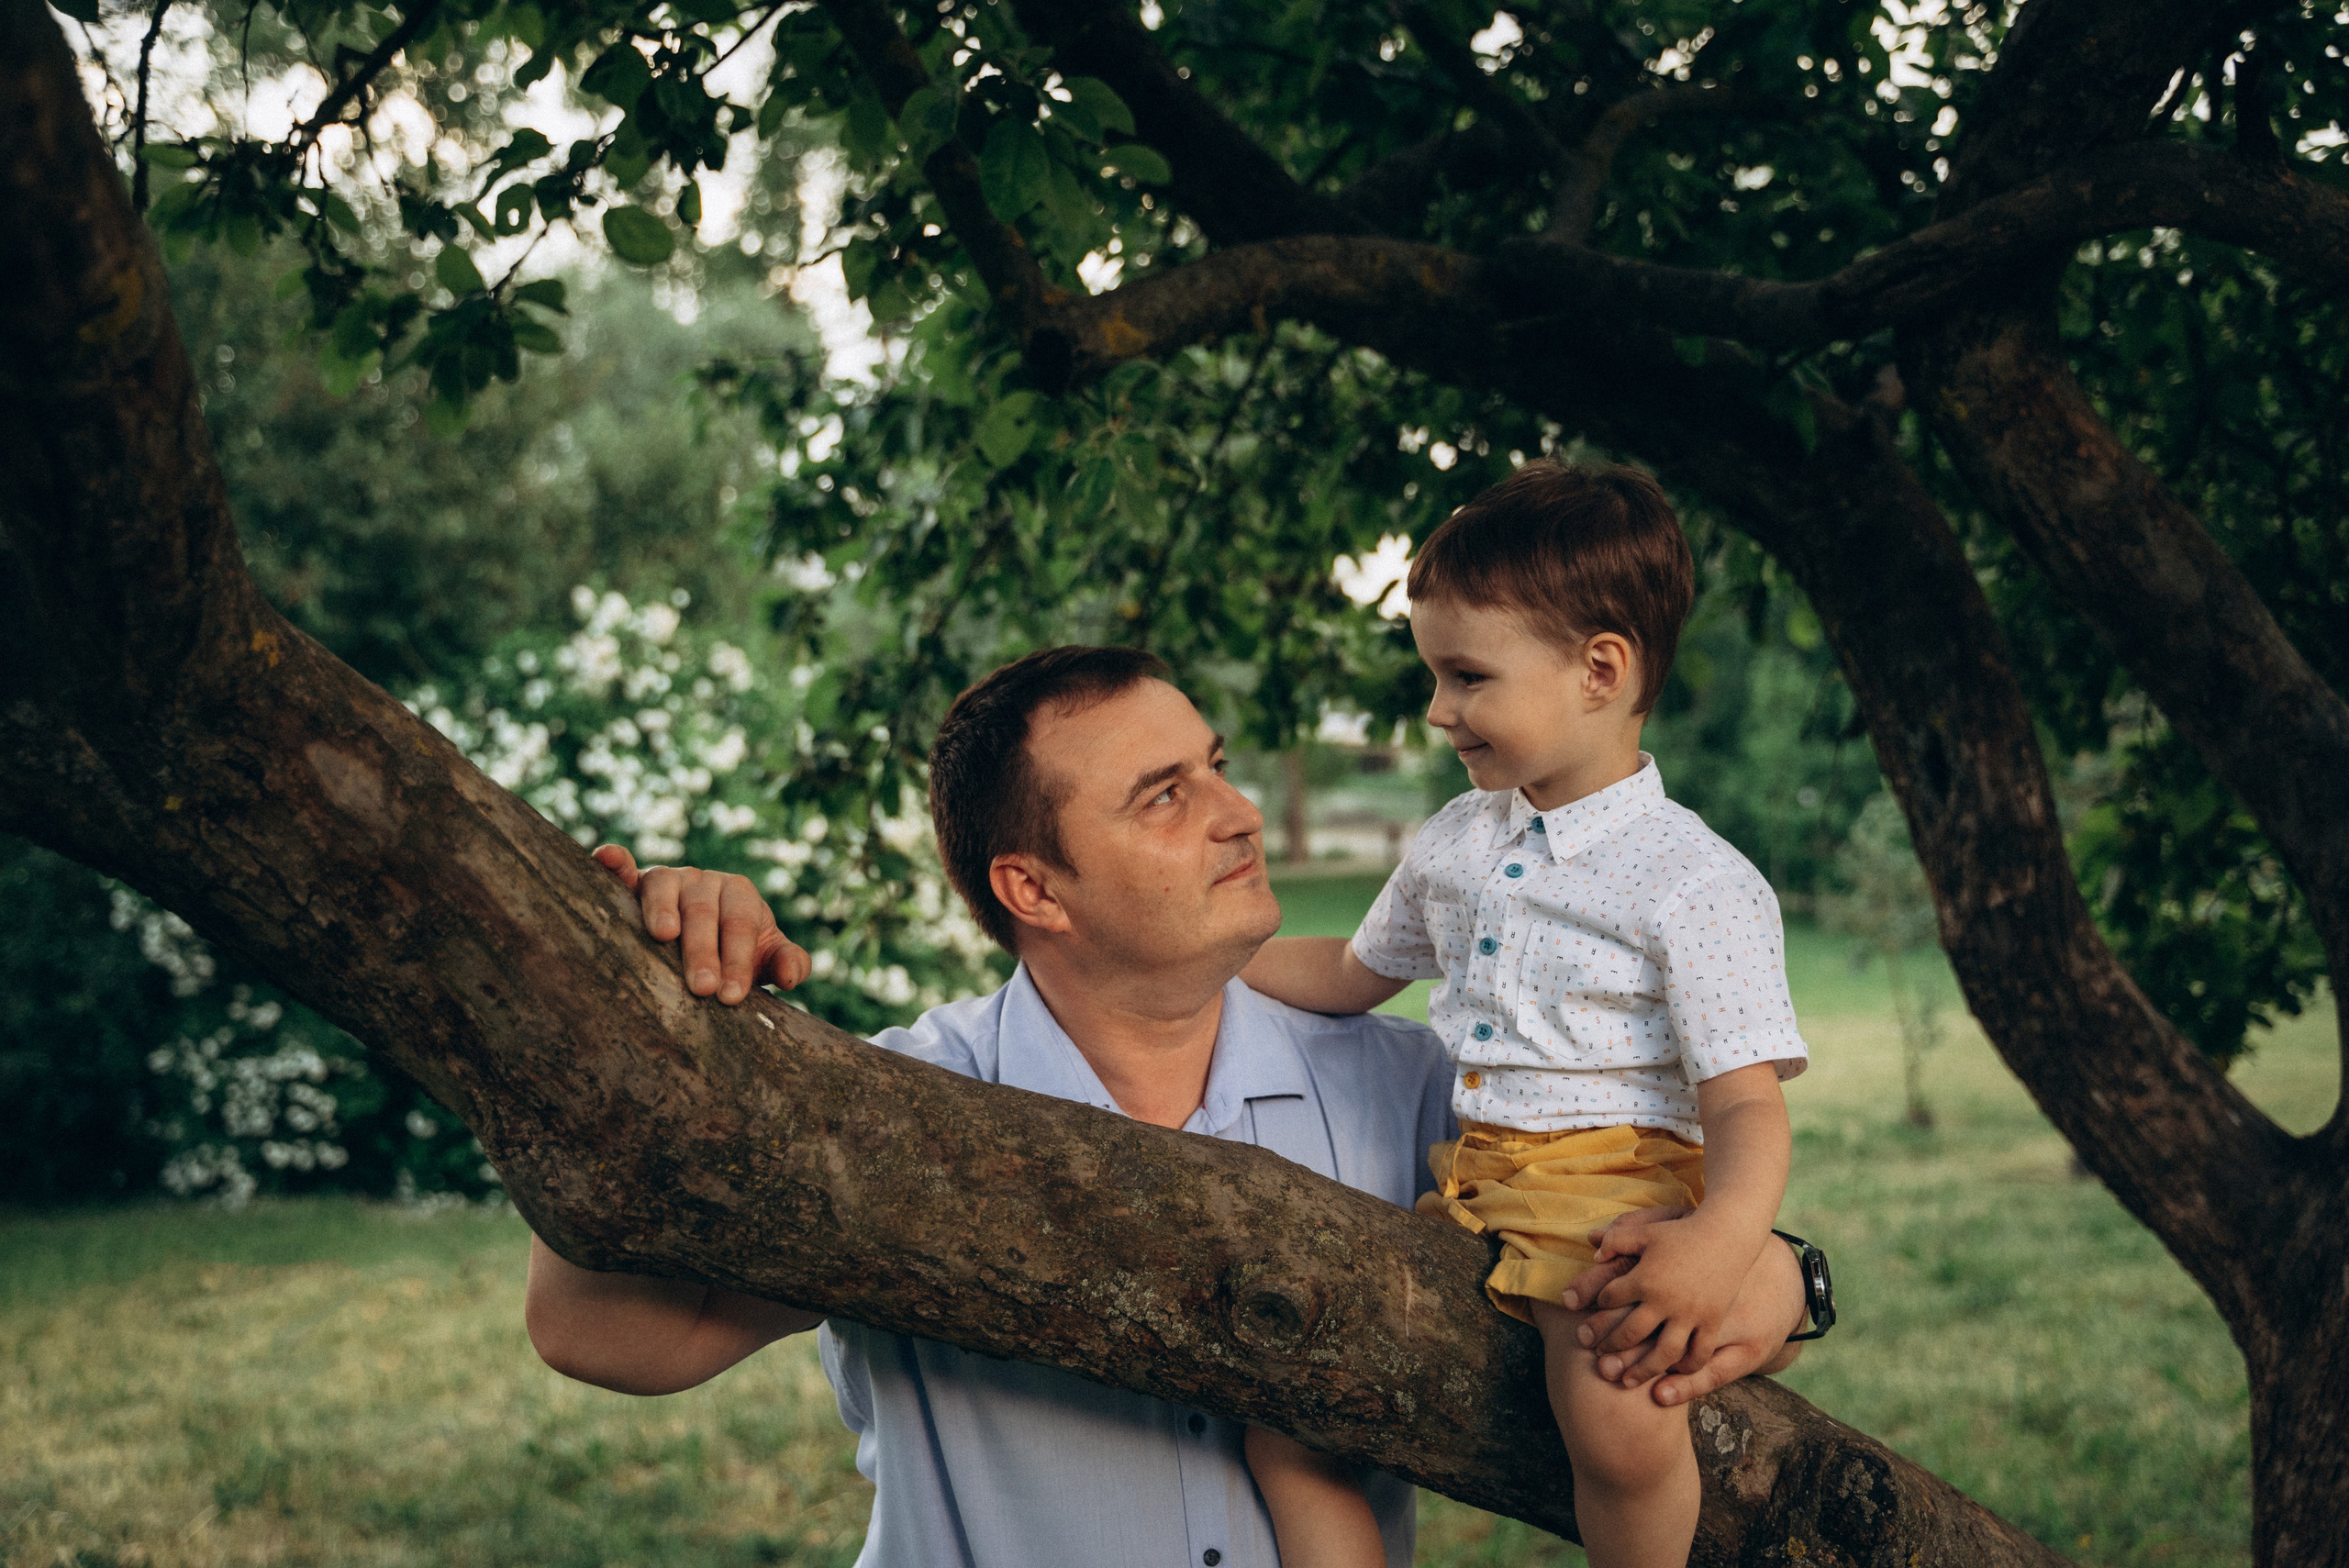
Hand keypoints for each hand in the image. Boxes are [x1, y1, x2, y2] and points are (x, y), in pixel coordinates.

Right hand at [593, 845, 811, 1001]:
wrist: (704, 939)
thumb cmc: (736, 951)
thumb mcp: (765, 958)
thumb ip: (786, 963)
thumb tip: (793, 975)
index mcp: (740, 894)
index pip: (741, 924)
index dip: (738, 959)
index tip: (731, 996)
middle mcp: (703, 881)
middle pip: (703, 912)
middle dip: (703, 951)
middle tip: (703, 988)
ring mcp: (668, 879)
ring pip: (663, 889)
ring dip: (662, 908)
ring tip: (663, 936)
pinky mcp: (634, 884)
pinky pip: (624, 870)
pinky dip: (615, 862)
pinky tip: (606, 857)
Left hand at [1562, 1210, 1807, 1406]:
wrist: (1727, 1235)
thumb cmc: (1681, 1233)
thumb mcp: (1645, 1230)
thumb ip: (1615, 1238)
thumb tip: (1591, 1251)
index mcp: (1644, 1278)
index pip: (1611, 1298)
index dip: (1598, 1304)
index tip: (1592, 1312)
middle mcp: (1665, 1300)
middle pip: (1630, 1333)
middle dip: (1611, 1345)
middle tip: (1599, 1357)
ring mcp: (1690, 1315)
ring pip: (1663, 1353)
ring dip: (1643, 1370)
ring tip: (1627, 1382)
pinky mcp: (1712, 1322)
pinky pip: (1698, 1353)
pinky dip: (1685, 1367)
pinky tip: (1673, 1373)